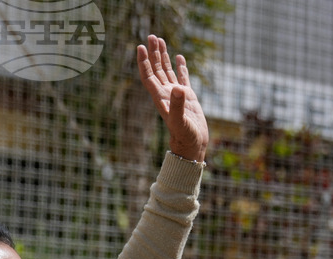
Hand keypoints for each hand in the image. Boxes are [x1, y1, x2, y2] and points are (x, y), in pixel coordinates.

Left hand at [137, 35, 208, 162]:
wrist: (192, 147)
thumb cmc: (185, 137)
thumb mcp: (181, 122)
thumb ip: (178, 105)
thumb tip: (178, 88)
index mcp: (161, 98)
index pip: (149, 76)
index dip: (143, 62)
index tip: (140, 47)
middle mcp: (166, 94)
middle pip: (156, 70)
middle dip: (153, 53)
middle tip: (151, 36)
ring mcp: (176, 95)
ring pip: (167, 71)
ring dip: (163, 56)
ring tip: (160, 41)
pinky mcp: (188, 98)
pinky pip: (182, 78)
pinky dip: (180, 67)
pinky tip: (179, 57)